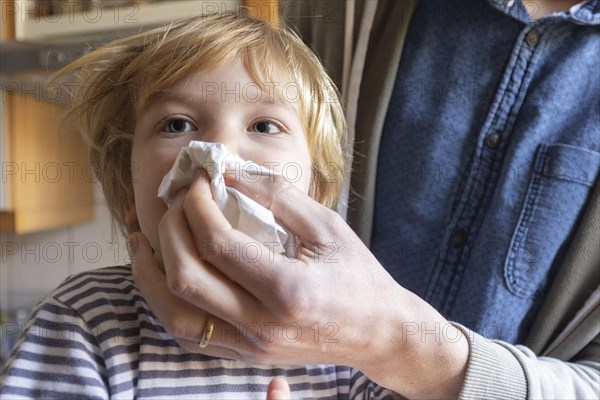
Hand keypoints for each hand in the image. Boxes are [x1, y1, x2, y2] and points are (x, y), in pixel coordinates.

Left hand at [130, 169, 468, 397]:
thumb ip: (276, 196)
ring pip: (174, 315)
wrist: (377, 333)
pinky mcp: (244, 356)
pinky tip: (162, 273)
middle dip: (170, 230)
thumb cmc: (358, 276)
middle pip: (186, 277)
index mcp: (287, 290)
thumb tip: (227, 173)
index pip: (217, 245)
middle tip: (178, 202)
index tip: (198, 182)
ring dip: (149, 274)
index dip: (197, 206)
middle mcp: (262, 326)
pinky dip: (165, 302)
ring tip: (142, 241)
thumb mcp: (327, 227)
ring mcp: (250, 347)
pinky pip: (188, 334)